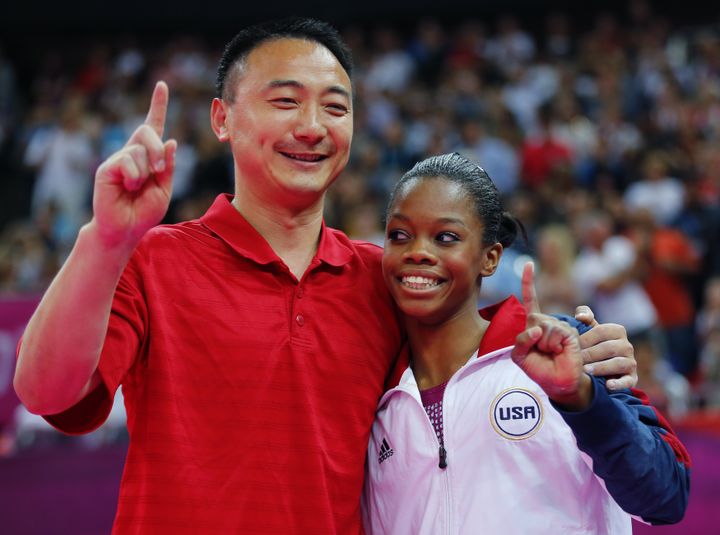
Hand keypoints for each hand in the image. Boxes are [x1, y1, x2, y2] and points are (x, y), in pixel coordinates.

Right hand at [92, 81, 176, 247]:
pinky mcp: (108, 168)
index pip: (154, 126)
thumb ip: (168, 167)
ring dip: (146, 172)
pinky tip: (128, 189)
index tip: (162, 85)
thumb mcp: (164, 189)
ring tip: (137, 189)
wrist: (126, 230)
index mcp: (149, 157)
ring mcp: (119, 159)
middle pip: (148, 131)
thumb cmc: (144, 212)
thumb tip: (171, 141)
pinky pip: (128, 162)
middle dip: (158, 150)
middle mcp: (133, 153)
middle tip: (158, 172)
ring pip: (139, 150)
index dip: (158, 106)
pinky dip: (134, 178)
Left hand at [511, 262, 591, 409]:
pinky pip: (554, 333)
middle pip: (532, 318)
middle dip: (531, 337)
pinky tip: (559, 351)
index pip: (531, 300)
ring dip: (542, 344)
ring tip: (550, 353)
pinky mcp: (570, 332)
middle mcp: (548, 322)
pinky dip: (551, 345)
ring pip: (543, 327)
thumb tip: (536, 329)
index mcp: (534, 325)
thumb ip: (520, 341)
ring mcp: (560, 326)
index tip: (528, 264)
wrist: (558, 382)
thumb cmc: (539, 369)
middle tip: (540, 351)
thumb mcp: (519, 356)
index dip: (529, 282)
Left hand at [574, 305, 637, 390]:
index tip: (571, 345)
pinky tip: (608, 386)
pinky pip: (628, 381)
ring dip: (601, 367)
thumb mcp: (590, 329)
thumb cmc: (593, 344)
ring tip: (586, 370)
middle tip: (575, 359)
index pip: (600, 332)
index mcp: (617, 330)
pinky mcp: (632, 378)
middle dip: (590, 354)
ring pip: (618, 364)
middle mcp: (627, 346)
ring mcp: (631, 362)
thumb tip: (581, 316)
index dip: (585, 338)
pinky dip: (619, 384)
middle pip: (608, 348)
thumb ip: (585, 317)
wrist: (601, 367)